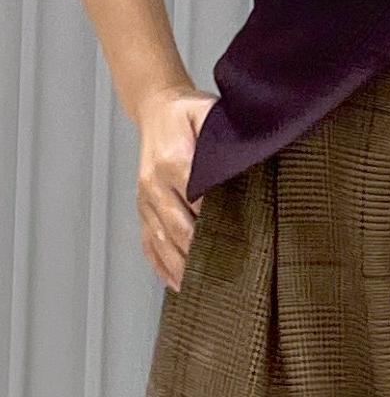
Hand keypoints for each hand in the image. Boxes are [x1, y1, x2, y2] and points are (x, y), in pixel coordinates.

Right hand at [135, 83, 218, 291]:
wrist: (156, 107)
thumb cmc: (188, 112)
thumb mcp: (208, 111)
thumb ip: (221, 133)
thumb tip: (241, 157)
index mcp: (173, 160)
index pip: (196, 198)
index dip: (215, 221)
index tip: (238, 241)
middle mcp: (154, 183)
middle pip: (177, 227)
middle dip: (199, 252)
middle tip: (225, 274)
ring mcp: (145, 198)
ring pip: (161, 240)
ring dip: (179, 266)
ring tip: (199, 289)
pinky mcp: (141, 207)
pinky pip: (147, 242)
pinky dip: (160, 265)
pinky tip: (175, 282)